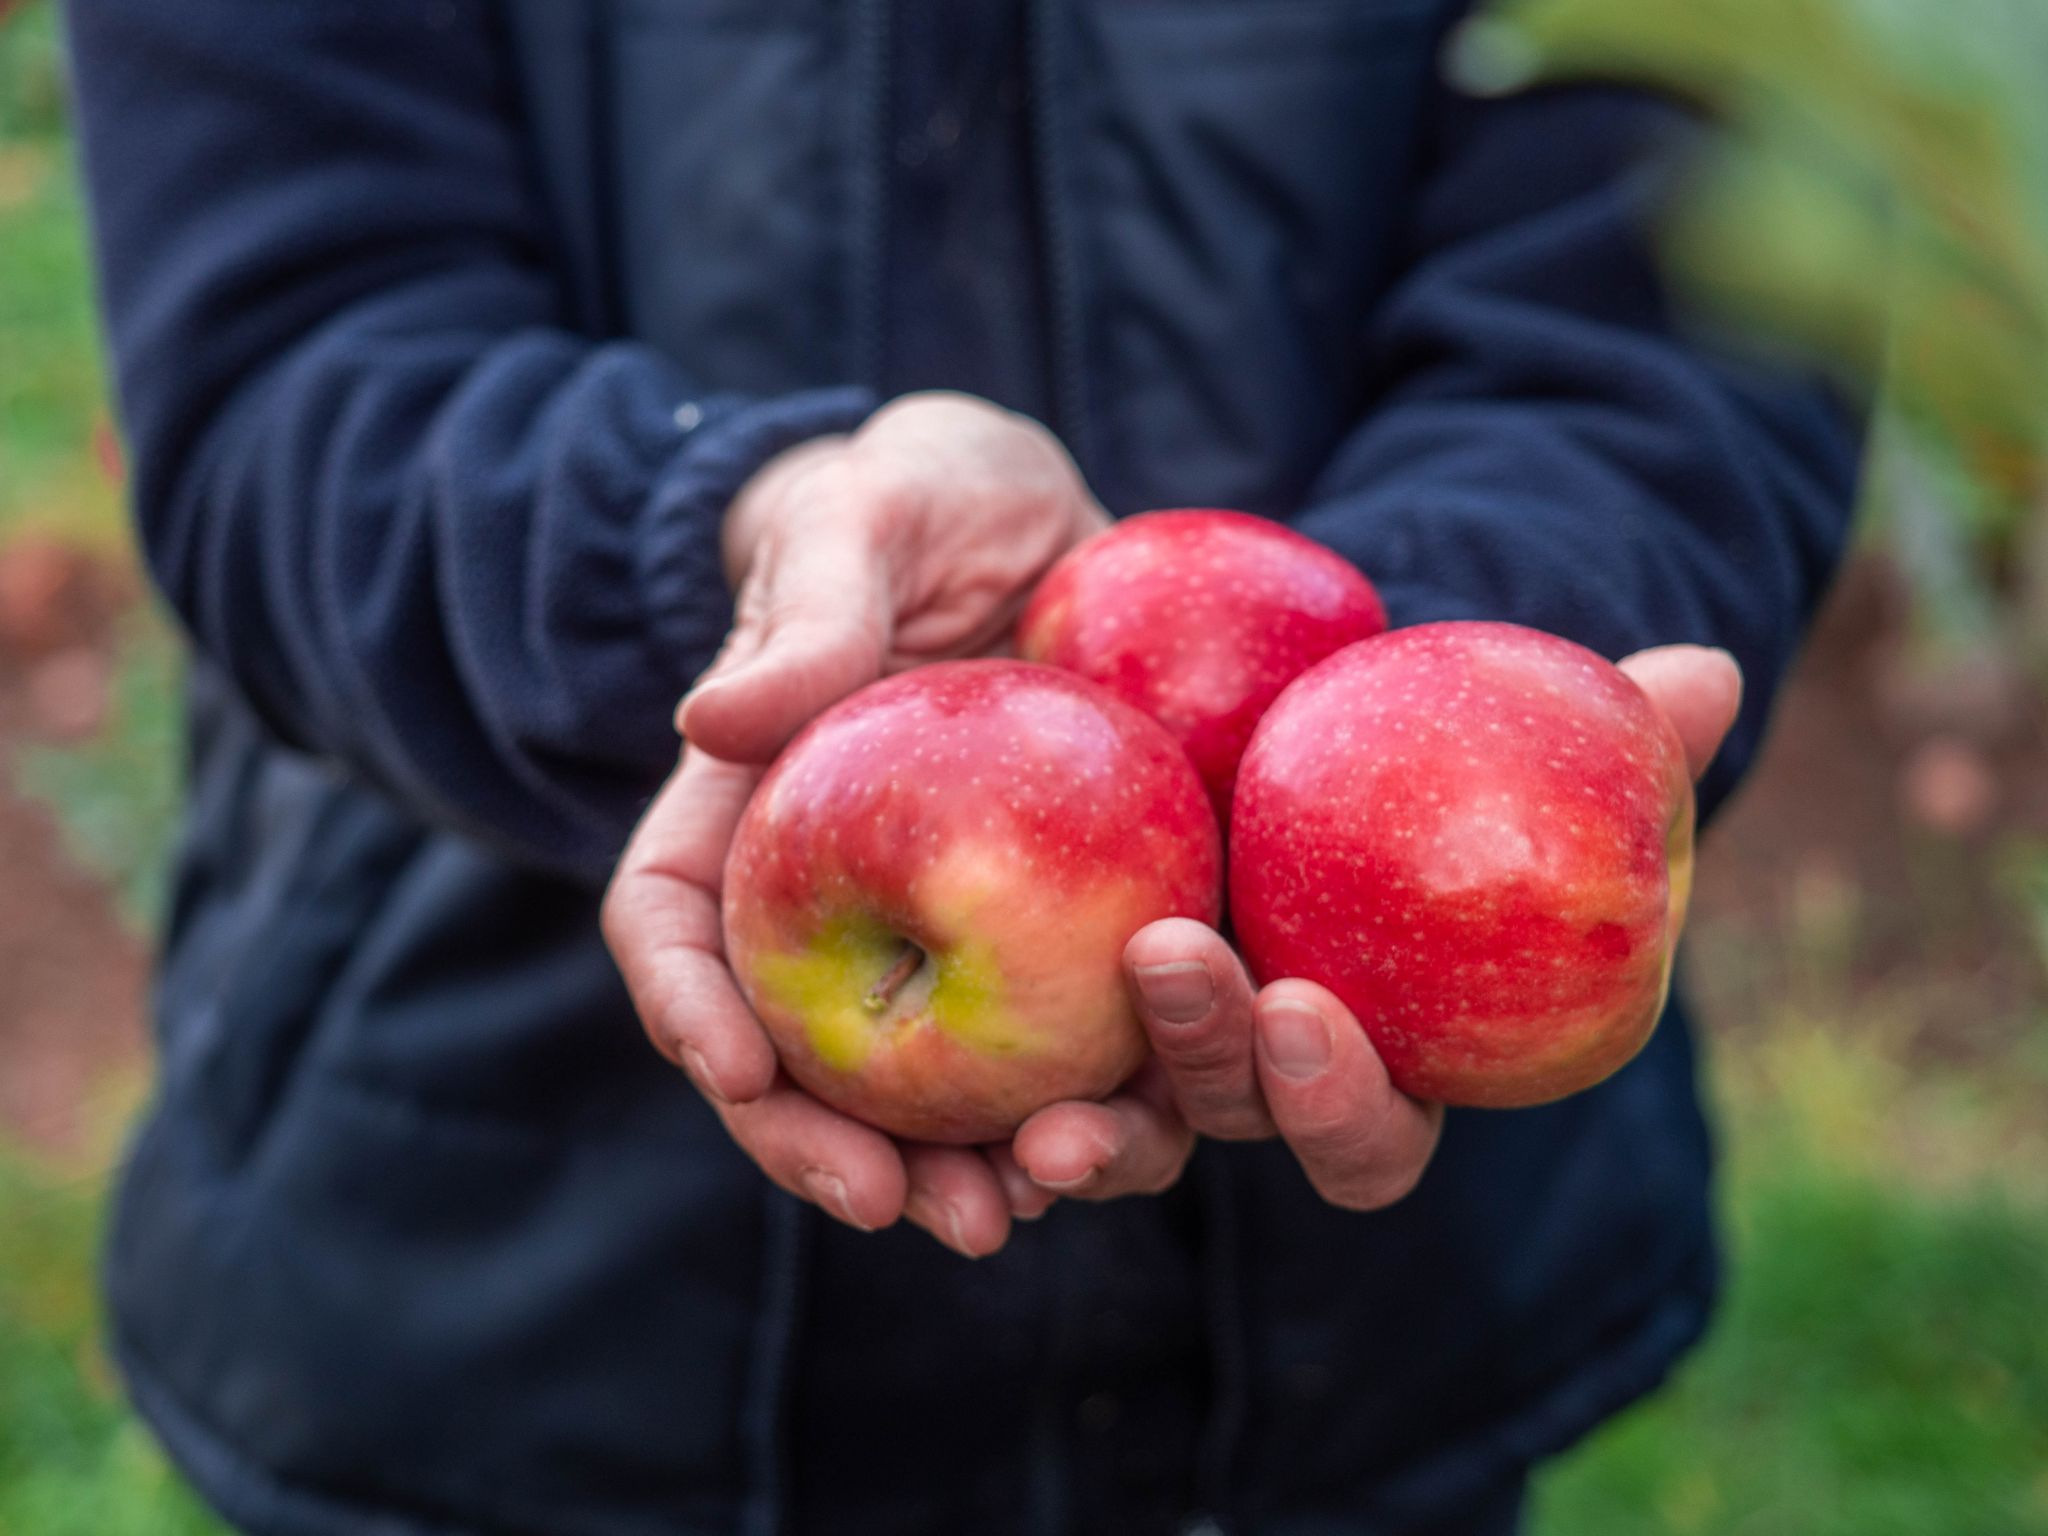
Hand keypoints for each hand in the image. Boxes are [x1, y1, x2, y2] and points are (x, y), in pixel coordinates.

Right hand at [606, 392, 1116, 1258]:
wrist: (1037, 523)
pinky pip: (1064, 1040)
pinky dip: (1086, 1102)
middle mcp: (825, 894)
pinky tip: (1130, 1137)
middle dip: (822, 1144)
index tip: (734, 1076)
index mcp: (743, 810)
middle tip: (894, 1202)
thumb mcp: (866, 520)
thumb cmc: (919, 502)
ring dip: (960, 1162)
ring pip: (923, 1080)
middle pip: (790, 1051)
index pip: (672, 924)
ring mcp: (943, 926)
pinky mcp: (1060, 933)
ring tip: (1014, 1211)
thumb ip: (808, 608)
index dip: (687, 1008)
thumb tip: (713, 720)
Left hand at [1010, 644, 1745, 1211]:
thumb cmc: (1369, 692)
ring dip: (1080, 1123)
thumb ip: (1589, 700)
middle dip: (1204, 1074)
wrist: (1198, 646)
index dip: (1345, 1098)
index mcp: (1360, 1039)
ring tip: (1031, 1106)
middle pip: (1227, 1123)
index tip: (1302, 1006)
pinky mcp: (1029, 974)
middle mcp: (1245, 1058)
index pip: (1369, 1124)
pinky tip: (909, 1041)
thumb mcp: (1465, 679)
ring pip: (1108, 1116)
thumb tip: (1718, 672)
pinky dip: (972, 1070)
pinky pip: (1001, 1041)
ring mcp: (1137, 1027)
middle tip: (1168, 962)